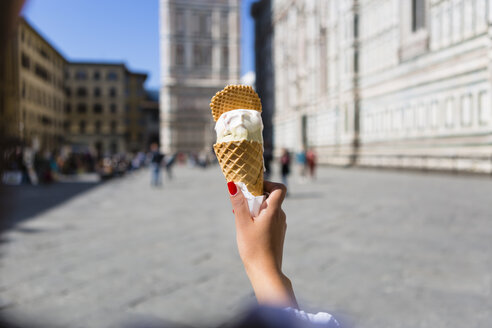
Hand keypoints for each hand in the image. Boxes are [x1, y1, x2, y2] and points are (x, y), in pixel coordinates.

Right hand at [228, 181, 297, 307]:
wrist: (266, 273)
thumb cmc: (254, 248)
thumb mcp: (242, 224)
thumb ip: (238, 204)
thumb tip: (233, 184)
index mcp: (274, 211)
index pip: (279, 188)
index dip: (268, 183)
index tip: (253, 188)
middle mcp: (280, 216)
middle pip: (270, 198)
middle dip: (255, 198)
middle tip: (241, 206)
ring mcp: (280, 226)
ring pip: (268, 210)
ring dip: (255, 210)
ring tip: (242, 220)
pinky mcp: (277, 235)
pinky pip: (269, 220)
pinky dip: (259, 219)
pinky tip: (249, 230)